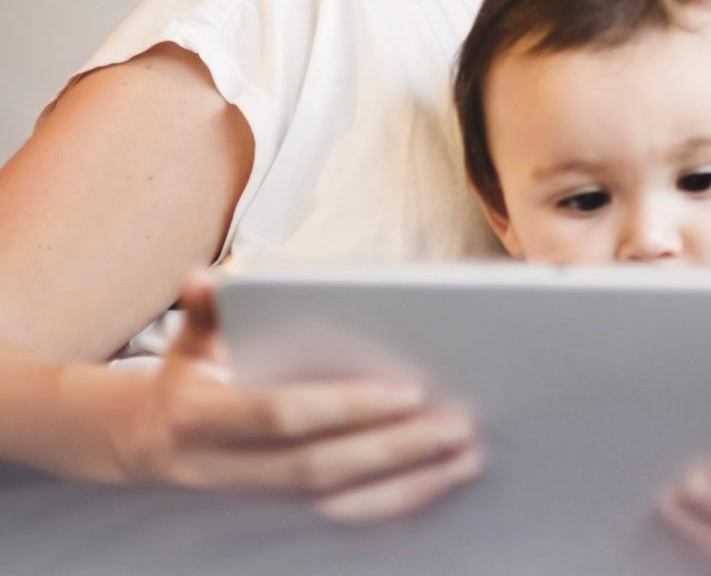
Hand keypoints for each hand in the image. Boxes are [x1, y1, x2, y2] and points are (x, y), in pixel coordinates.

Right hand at [103, 269, 482, 522]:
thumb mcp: (191, 338)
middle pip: (318, 469)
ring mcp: (255, 502)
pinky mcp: (283, 518)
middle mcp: (225, 471)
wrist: (153, 443)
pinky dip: (396, 508)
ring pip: (336, 506)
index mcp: (201, 419)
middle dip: (392, 449)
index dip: (345, 406)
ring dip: (407, 485)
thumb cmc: (193, 376)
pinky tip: (443, 484)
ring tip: (467, 455)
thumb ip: (207, 308)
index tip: (410, 390)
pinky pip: (343, 524)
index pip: (281, 415)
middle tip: (458, 423)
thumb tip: (206, 276)